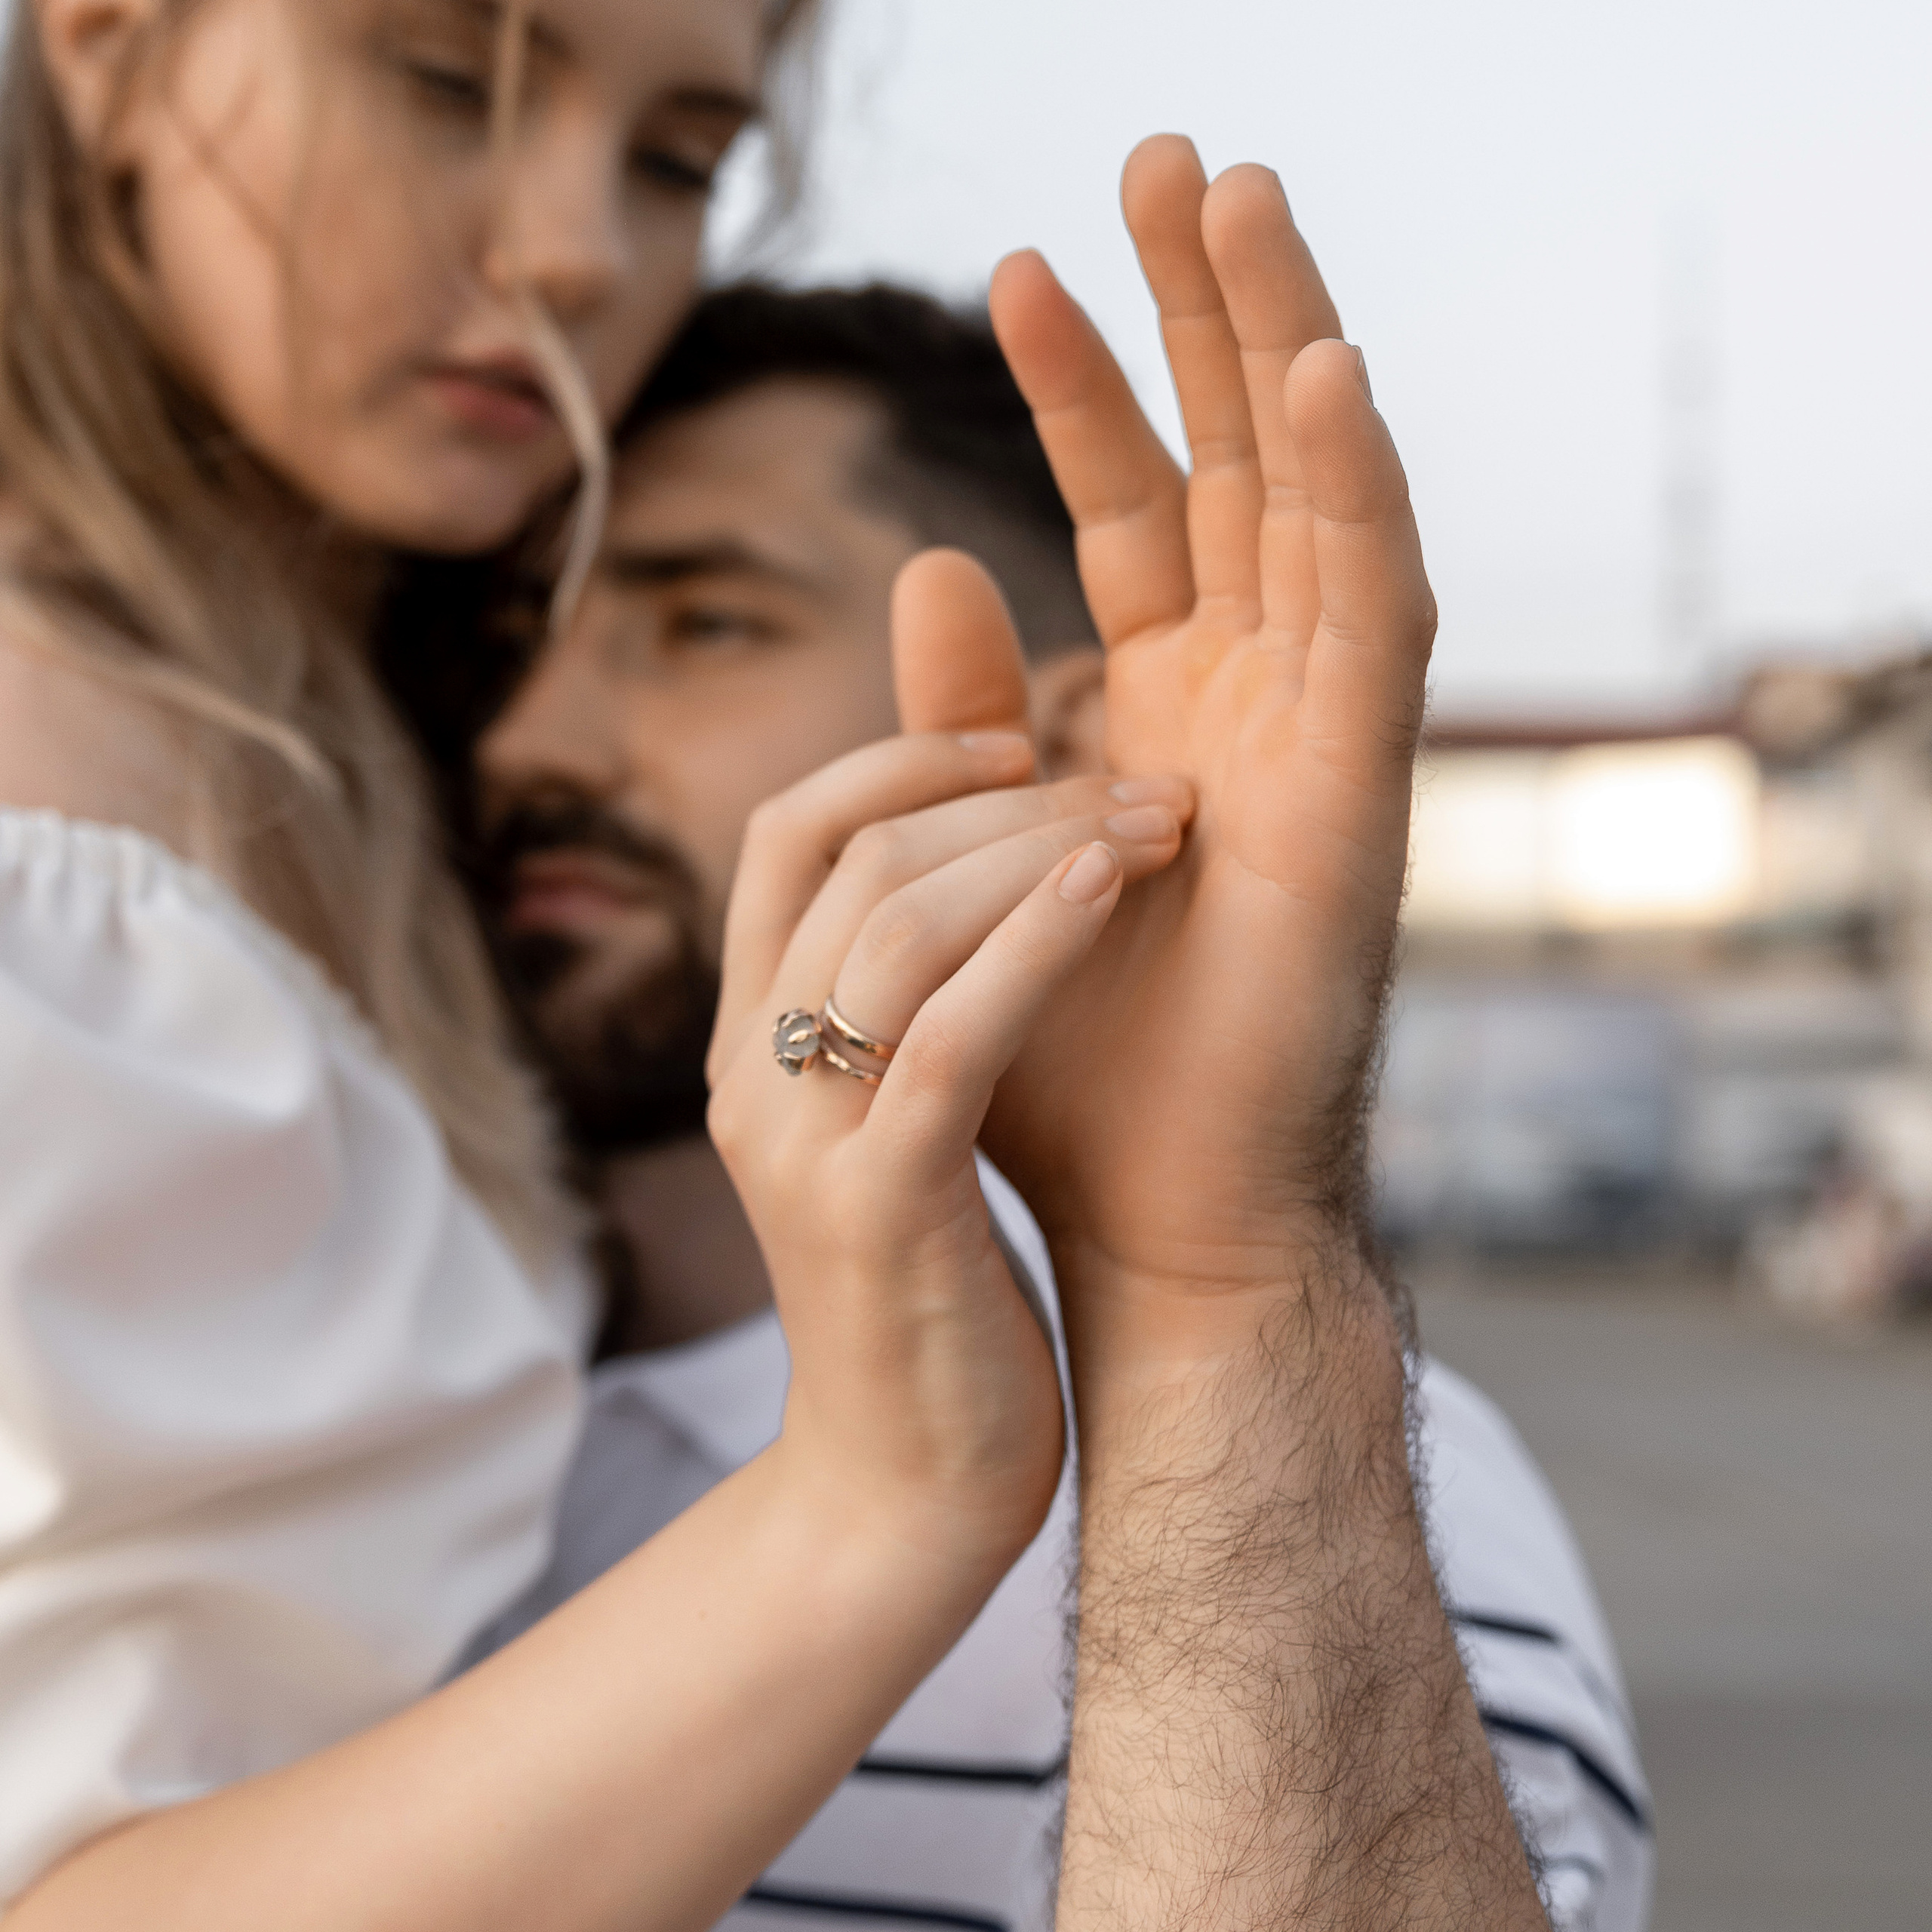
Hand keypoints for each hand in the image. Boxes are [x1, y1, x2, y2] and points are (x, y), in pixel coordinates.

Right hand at [704, 731, 1193, 1566]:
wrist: (906, 1489)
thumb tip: (986, 882)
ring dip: (1041, 852)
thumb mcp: (895, 1129)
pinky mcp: (877, 1207)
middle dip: (1010, 798)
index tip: (1018, 738)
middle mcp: (752, 1078)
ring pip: (901, 927)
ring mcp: (801, 1144)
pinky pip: (952, 1032)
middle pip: (861, 860)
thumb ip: (906, 1013)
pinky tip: (1111, 892)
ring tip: (1157, 824)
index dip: (898, 758)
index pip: (792, 836)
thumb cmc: (930, 1298)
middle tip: (1141, 786)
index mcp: (750, 1045)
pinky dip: (1036, 945)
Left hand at [905, 138, 1433, 1327]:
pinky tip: (1320, 370)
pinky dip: (1355, 494)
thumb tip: (935, 565)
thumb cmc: (1069, 1054)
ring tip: (1238, 192)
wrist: (1153, 1212)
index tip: (1015, 265)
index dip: (1084, 385)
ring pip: (1316, 504)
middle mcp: (1251, 704)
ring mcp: (1316, 741)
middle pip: (1236, 467)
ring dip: (1284, 346)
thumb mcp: (990, 848)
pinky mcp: (1361, 797)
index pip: (1132, 510)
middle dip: (1203, 313)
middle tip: (1170, 156)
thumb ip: (970, 714)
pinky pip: (1372, 615)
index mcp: (1164, 711)